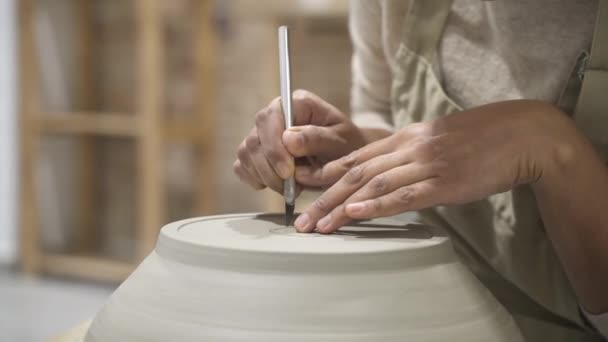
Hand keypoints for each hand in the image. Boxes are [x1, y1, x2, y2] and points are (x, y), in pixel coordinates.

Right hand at [233, 90, 368, 193]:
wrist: (347, 161)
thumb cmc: (348, 146)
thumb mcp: (341, 142)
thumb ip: (317, 138)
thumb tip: (288, 139)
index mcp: (298, 103)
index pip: (270, 117)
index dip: (274, 146)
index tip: (288, 172)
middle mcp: (276, 114)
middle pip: (254, 139)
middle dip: (270, 169)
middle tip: (292, 188)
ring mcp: (263, 133)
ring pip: (246, 154)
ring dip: (265, 177)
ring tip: (291, 188)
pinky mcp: (257, 152)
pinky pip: (242, 166)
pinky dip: (255, 180)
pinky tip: (276, 185)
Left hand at [294, 100, 572, 232]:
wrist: (522, 135)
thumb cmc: (481, 139)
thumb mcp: (438, 139)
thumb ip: (411, 152)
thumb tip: (391, 172)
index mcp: (406, 136)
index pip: (357, 155)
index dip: (328, 173)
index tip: (304, 188)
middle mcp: (410, 147)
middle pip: (357, 173)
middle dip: (325, 197)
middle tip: (302, 220)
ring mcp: (426, 164)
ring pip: (373, 185)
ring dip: (342, 207)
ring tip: (319, 225)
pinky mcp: (445, 182)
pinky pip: (404, 195)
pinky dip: (377, 205)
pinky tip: (355, 213)